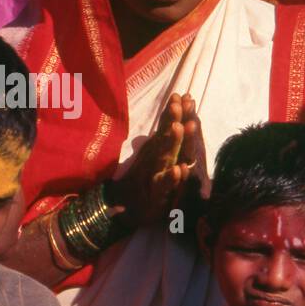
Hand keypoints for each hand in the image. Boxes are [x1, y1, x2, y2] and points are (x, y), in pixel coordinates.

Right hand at [111, 93, 200, 226]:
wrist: (123, 210)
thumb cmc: (140, 183)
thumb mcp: (153, 159)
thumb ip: (162, 139)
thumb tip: (174, 119)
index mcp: (157, 151)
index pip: (166, 128)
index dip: (173, 112)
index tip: (181, 95)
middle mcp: (155, 160)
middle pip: (166, 138)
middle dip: (173, 119)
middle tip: (180, 102)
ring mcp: (155, 176)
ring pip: (166, 157)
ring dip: (173, 142)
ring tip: (180, 126)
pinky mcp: (156, 196)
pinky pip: (164, 186)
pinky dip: (171, 178)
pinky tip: (179, 170)